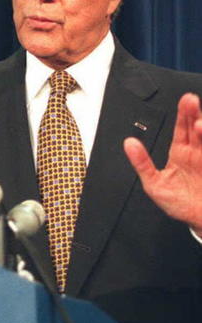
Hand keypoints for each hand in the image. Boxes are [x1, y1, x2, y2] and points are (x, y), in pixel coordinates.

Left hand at [123, 93, 201, 234]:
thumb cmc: (177, 204)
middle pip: (196, 128)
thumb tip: (128, 144)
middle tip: (191, 101)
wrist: (198, 220)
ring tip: (199, 125)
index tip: (185, 101)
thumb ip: (142, 163)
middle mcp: (197, 153)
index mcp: (181, 153)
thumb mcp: (154, 184)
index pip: (182, 129)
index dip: (183, 114)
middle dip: (194, 114)